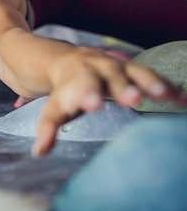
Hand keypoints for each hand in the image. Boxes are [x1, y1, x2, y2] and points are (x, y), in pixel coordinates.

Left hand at [32, 48, 186, 156]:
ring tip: (163, 96)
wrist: (63, 59)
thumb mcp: (53, 106)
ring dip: (149, 83)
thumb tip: (39, 151)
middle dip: (121, 87)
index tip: (92, 105)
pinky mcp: (135, 71)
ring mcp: (118, 66)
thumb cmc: (63, 89)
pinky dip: (168, 87)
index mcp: (75, 75)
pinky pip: (153, 77)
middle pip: (110, 76)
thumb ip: (48, 128)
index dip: (86, 94)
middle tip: (132, 99)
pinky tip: (182, 101)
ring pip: (135, 71)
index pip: (79, 85)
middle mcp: (97, 67)